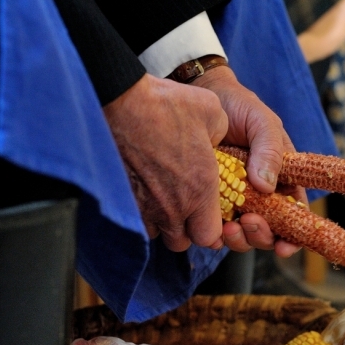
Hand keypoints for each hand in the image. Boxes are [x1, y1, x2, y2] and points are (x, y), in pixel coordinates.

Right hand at [103, 73, 228, 251]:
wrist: (121, 101)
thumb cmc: (168, 105)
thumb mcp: (214, 113)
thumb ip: (222, 137)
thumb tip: (218, 143)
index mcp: (200, 191)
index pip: (209, 237)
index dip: (212, 229)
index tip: (210, 213)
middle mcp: (172, 207)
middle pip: (181, 243)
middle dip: (187, 231)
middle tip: (188, 209)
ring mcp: (144, 206)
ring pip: (156, 234)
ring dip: (163, 223)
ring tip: (165, 200)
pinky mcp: (122, 199)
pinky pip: (135, 220)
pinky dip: (142, 214)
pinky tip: (145, 193)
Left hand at [192, 65, 306, 256]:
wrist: (200, 96)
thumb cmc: (238, 106)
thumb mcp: (261, 121)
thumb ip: (270, 150)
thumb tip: (267, 187)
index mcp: (282, 179)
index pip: (295, 215)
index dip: (293, 237)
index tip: (284, 246)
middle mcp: (260, 195)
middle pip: (269, 232)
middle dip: (261, 236)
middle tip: (248, 222)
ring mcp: (234, 201)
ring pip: (243, 236)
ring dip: (239, 240)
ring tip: (229, 227)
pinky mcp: (210, 203)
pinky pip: (215, 228)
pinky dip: (216, 235)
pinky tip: (211, 227)